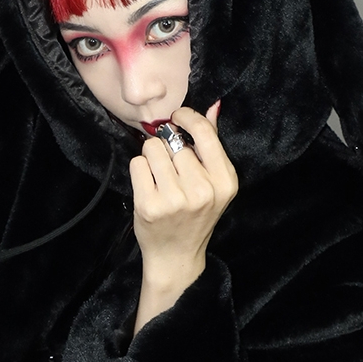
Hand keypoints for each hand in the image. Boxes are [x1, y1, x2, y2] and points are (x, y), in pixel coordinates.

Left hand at [129, 102, 237, 332]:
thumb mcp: (214, 183)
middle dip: (168, 149)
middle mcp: (203, 191)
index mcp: (225, 182)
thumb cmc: (195, 215)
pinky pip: (137, 164)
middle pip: (173, 142)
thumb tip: (213, 106)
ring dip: (152, 158)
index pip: (204, 133)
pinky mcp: (149, 205)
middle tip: (172, 172)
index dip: (187, 118)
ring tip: (160, 178)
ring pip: (153, 149)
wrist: (177, 255)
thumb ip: (212, 144)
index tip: (177, 118)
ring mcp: (175, 199)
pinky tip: (149, 187)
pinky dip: (140, 171)